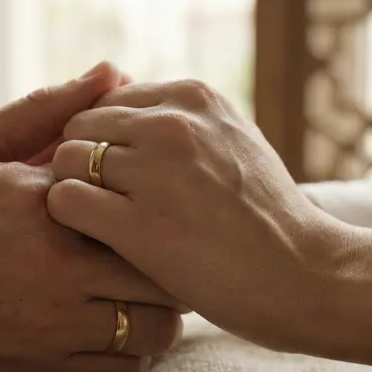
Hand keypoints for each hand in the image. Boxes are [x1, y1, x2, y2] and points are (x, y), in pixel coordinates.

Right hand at [0, 63, 183, 371]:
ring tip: (139, 292)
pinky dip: (134, 353)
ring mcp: (50, 330)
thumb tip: (112, 71)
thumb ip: (45, 111)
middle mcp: (54, 270)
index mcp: (42, 205)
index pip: (144, 203)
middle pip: (165, 270)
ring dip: (161, 310)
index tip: (160, 201)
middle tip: (164, 250)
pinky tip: (115, 329)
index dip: (163, 203)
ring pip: (156, 328)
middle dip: (171, 259)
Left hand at [46, 79, 371, 371]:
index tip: (119, 180)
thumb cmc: (265, 218)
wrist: (307, 277)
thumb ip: (181, 119)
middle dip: (82, 165)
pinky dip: (69, 221)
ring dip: (74, 192)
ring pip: (64, 160)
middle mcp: (172, 124)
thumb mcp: (232, 141)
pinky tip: (96, 243)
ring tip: (101, 226)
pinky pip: (64, 201)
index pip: (107, 101)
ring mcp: (154, 173)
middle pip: (79, 126)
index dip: (103, 142)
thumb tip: (119, 94)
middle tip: (104, 206)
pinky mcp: (138, 225)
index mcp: (194, 97)